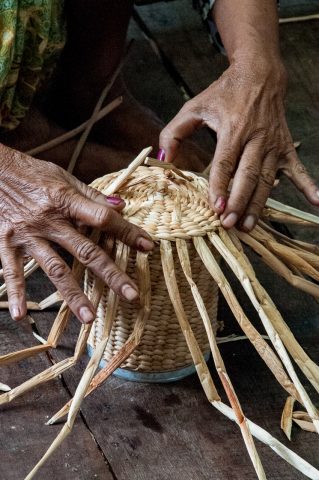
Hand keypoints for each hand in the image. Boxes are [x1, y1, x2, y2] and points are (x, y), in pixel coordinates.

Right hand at [0, 145, 153, 322]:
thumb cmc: (31, 172)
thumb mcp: (64, 177)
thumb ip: (92, 195)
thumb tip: (121, 206)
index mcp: (66, 201)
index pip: (103, 219)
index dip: (126, 232)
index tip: (146, 246)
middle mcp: (49, 220)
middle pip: (85, 251)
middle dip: (110, 274)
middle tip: (130, 295)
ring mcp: (28, 234)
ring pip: (54, 269)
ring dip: (72, 294)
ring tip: (89, 317)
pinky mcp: (6, 243)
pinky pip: (12, 272)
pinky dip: (16, 294)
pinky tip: (21, 316)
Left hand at [159, 59, 318, 229]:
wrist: (259, 73)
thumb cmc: (224, 93)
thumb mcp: (194, 107)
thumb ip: (174, 132)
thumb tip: (161, 159)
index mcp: (233, 128)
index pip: (225, 163)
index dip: (219, 187)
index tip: (215, 208)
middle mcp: (256, 138)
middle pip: (247, 176)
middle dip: (238, 202)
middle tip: (229, 224)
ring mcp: (273, 144)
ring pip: (267, 180)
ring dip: (258, 205)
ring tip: (248, 226)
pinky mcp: (285, 147)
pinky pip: (298, 169)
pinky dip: (308, 185)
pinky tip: (316, 202)